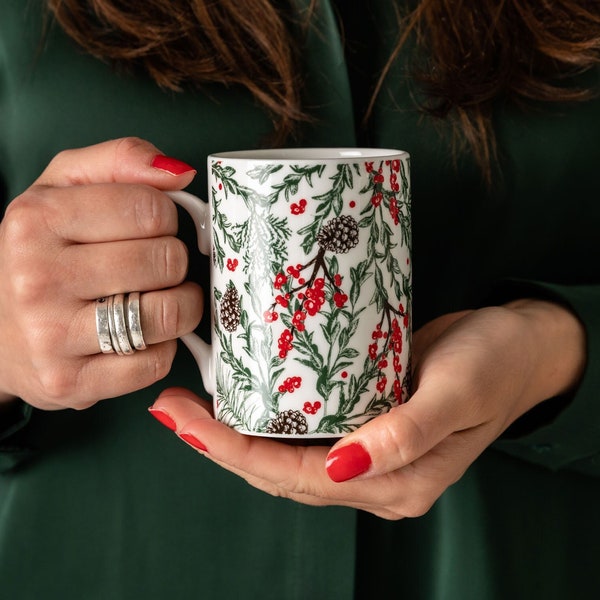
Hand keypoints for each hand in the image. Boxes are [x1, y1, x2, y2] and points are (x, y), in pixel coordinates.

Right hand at [0, 137, 202, 408]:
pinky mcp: (71, 384)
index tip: (152, 227)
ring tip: (159, 299)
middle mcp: (36, 278)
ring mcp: (51, 337)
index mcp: (35, 220)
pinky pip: (156, 363)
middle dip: (173, 263)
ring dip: (181, 307)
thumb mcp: (63, 188)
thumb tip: (179, 172)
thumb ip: (120, 161)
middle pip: (166, 261)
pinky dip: (162, 348)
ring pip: (168, 314)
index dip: (166, 218)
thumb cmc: (42, 254)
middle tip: (155, 268)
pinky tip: (141, 336)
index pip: (151, 208)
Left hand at [151, 299, 584, 519]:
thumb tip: (339, 468)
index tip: (186, 421)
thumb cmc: (495, 365)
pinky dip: (266, 412)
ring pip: (285, 450)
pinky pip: (304, 424)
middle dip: (219, 443)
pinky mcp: (364, 415)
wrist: (521, 344)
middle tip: (170, 408)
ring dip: (235, 429)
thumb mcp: (458, 394)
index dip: (235, 452)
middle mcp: (373, 473)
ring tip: (190, 401)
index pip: (296, 477)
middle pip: (278, 469)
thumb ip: (404, 436)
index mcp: (394, 481)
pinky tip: (243, 390)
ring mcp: (366, 446)